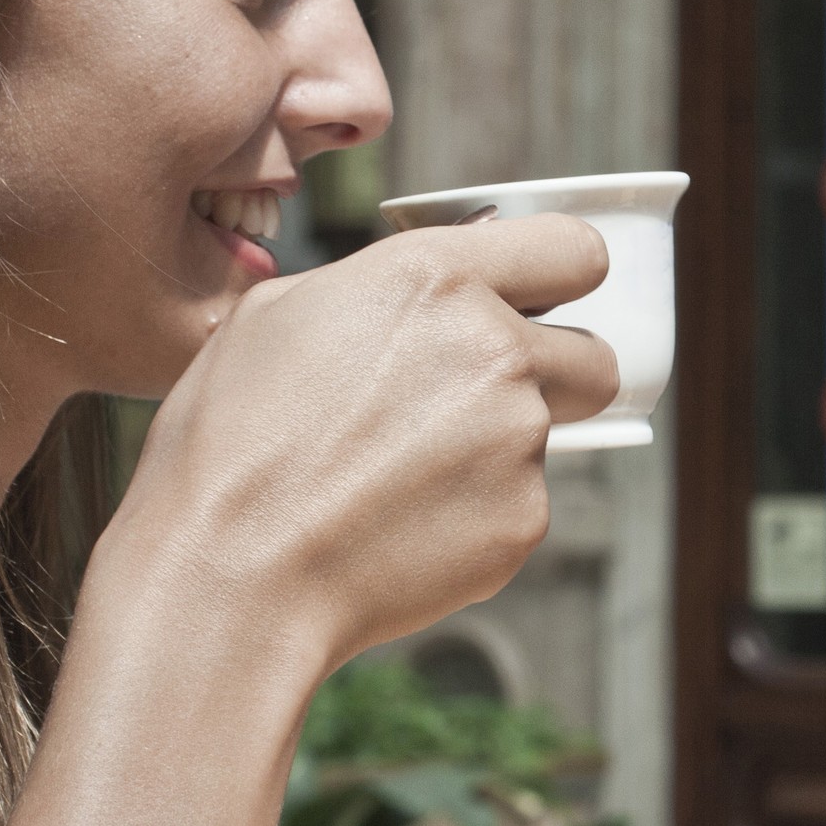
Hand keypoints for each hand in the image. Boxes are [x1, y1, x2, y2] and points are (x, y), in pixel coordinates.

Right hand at [108, 215, 623, 671]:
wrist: (233, 575)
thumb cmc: (230, 445)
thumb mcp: (276, 317)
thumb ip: (377, 287)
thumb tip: (431, 290)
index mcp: (436, 278)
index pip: (574, 249)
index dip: (566, 276)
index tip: (547, 301)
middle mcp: (497, 349)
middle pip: (595, 357)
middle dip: (555, 378)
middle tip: (477, 406)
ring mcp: (520, 439)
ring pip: (543, 437)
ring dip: (494, 451)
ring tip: (395, 480)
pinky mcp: (525, 519)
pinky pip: (519, 505)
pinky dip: (473, 517)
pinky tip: (398, 527)